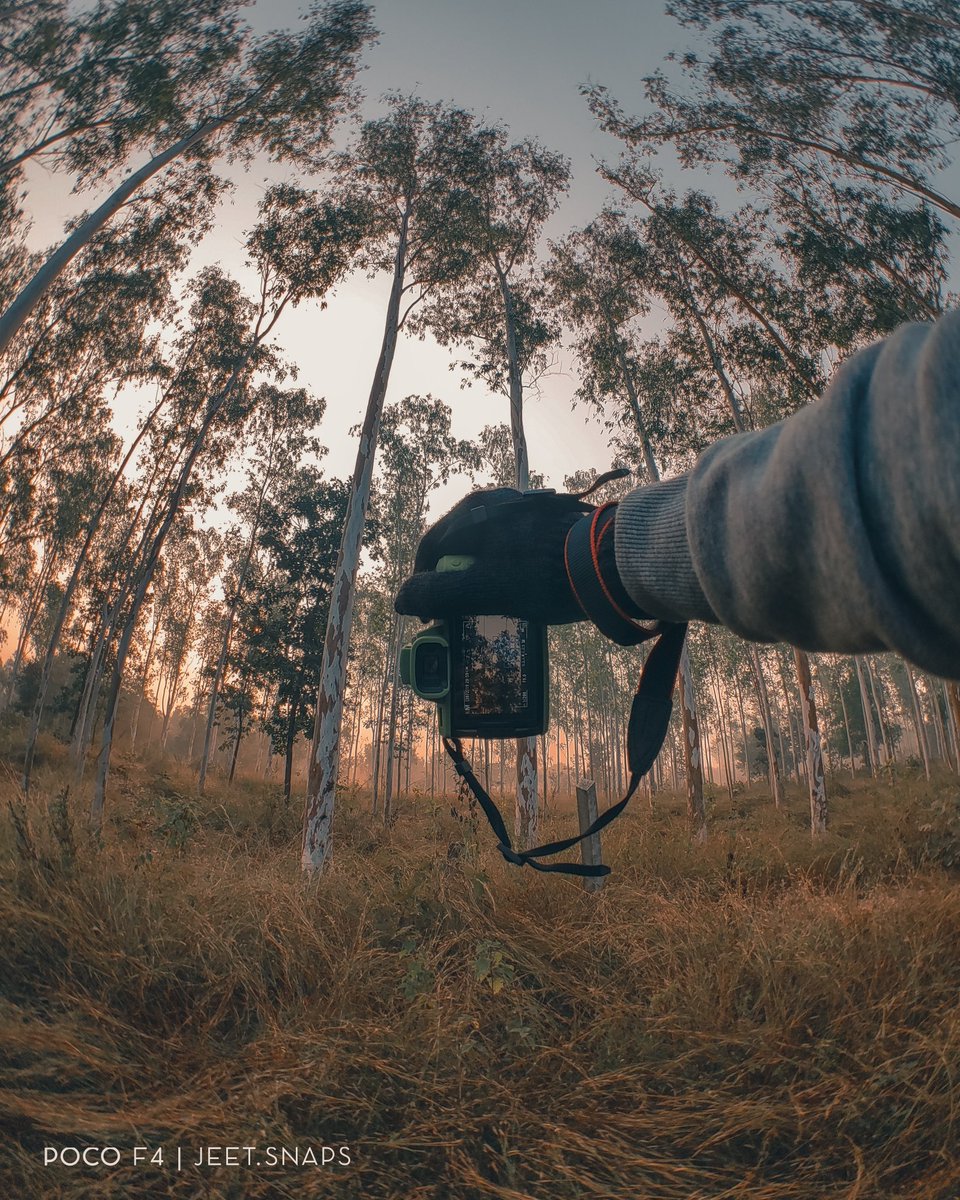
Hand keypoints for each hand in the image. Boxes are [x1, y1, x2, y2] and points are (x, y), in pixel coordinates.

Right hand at [394, 487, 592, 623]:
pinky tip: (522, 588)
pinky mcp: (549, 518)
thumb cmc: (544, 577)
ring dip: (482, 575)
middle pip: (459, 546)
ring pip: (487, 546)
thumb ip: (438, 594)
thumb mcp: (484, 591)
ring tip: (492, 603)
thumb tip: (401, 601)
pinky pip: (514, 545)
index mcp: (473, 510)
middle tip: (461, 612)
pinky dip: (508, 567)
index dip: (423, 586)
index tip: (431, 617)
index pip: (430, 549)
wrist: (613, 563)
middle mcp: (496, 500)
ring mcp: (524, 507)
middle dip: (455, 581)